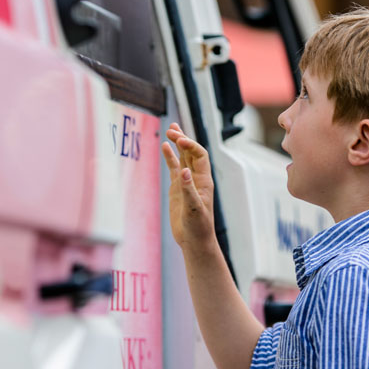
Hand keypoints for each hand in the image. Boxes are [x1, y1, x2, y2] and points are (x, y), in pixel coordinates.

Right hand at [161, 122, 215, 248]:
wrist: (194, 239)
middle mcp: (196, 178)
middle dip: (183, 139)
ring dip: (178, 144)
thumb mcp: (193, 209)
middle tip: (172, 129)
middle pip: (191, 152)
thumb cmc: (198, 226)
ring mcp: (186, 182)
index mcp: (204, 181)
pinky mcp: (177, 188)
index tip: (179, 140)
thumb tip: (184, 171)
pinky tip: (165, 147)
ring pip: (183, 157)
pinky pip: (174, 168)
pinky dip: (170, 157)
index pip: (199, 156)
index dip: (191, 146)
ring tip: (171, 129)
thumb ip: (188, 189)